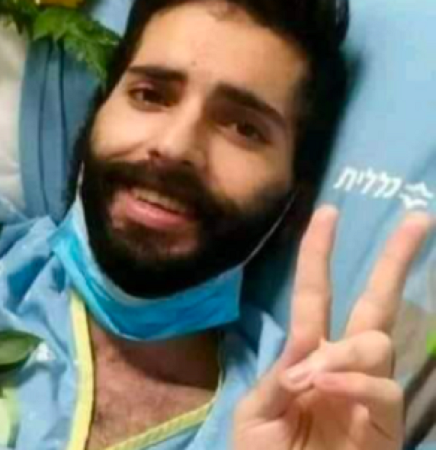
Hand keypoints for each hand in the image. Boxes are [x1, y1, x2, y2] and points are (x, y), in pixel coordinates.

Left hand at [233, 206, 431, 449]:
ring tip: (312, 377)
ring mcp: (366, 392)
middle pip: (374, 304)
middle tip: (415, 218)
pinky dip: (352, 381)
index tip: (328, 212)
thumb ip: (277, 379)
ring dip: (344, 351)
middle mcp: (342, 366)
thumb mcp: (256, 415)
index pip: (315, 298)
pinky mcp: (386, 422)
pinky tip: (324, 386)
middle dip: (393, 261)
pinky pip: (382, 386)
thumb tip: (307, 355)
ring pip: (377, 341)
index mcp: (306, 359)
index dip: (318, 255)